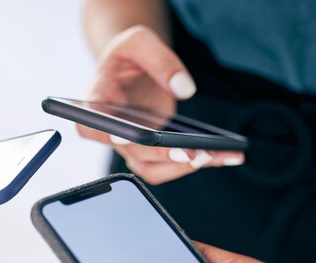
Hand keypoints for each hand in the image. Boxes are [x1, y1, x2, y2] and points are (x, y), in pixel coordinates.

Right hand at [78, 25, 243, 184]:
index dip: (104, 135)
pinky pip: (171, 163)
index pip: (90, 125)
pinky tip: (225, 155)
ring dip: (182, 167)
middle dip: (162, 156)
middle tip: (192, 152)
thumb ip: (159, 59)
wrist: (134, 66)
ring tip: (214, 155)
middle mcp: (111, 131)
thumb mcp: (139, 41)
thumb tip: (183, 89)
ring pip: (151, 168)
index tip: (122, 137)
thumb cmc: (129, 54)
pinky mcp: (153, 149)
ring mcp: (132, 145)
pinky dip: (198, 162)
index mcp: (97, 102)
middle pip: (130, 153)